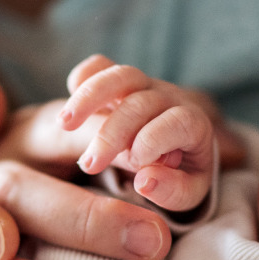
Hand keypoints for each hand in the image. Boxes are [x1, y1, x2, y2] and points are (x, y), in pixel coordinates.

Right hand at [59, 54, 216, 211]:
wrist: (176, 154)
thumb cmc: (179, 176)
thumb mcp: (184, 194)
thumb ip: (171, 190)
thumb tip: (145, 181)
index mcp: (193, 125)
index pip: (179, 121)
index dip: (155, 138)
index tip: (135, 161)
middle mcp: (168, 99)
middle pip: (141, 103)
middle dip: (112, 133)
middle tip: (89, 165)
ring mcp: (143, 86)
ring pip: (120, 76)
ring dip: (90, 97)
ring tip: (64, 123)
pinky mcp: (119, 82)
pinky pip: (101, 65)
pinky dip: (85, 76)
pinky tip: (69, 100)